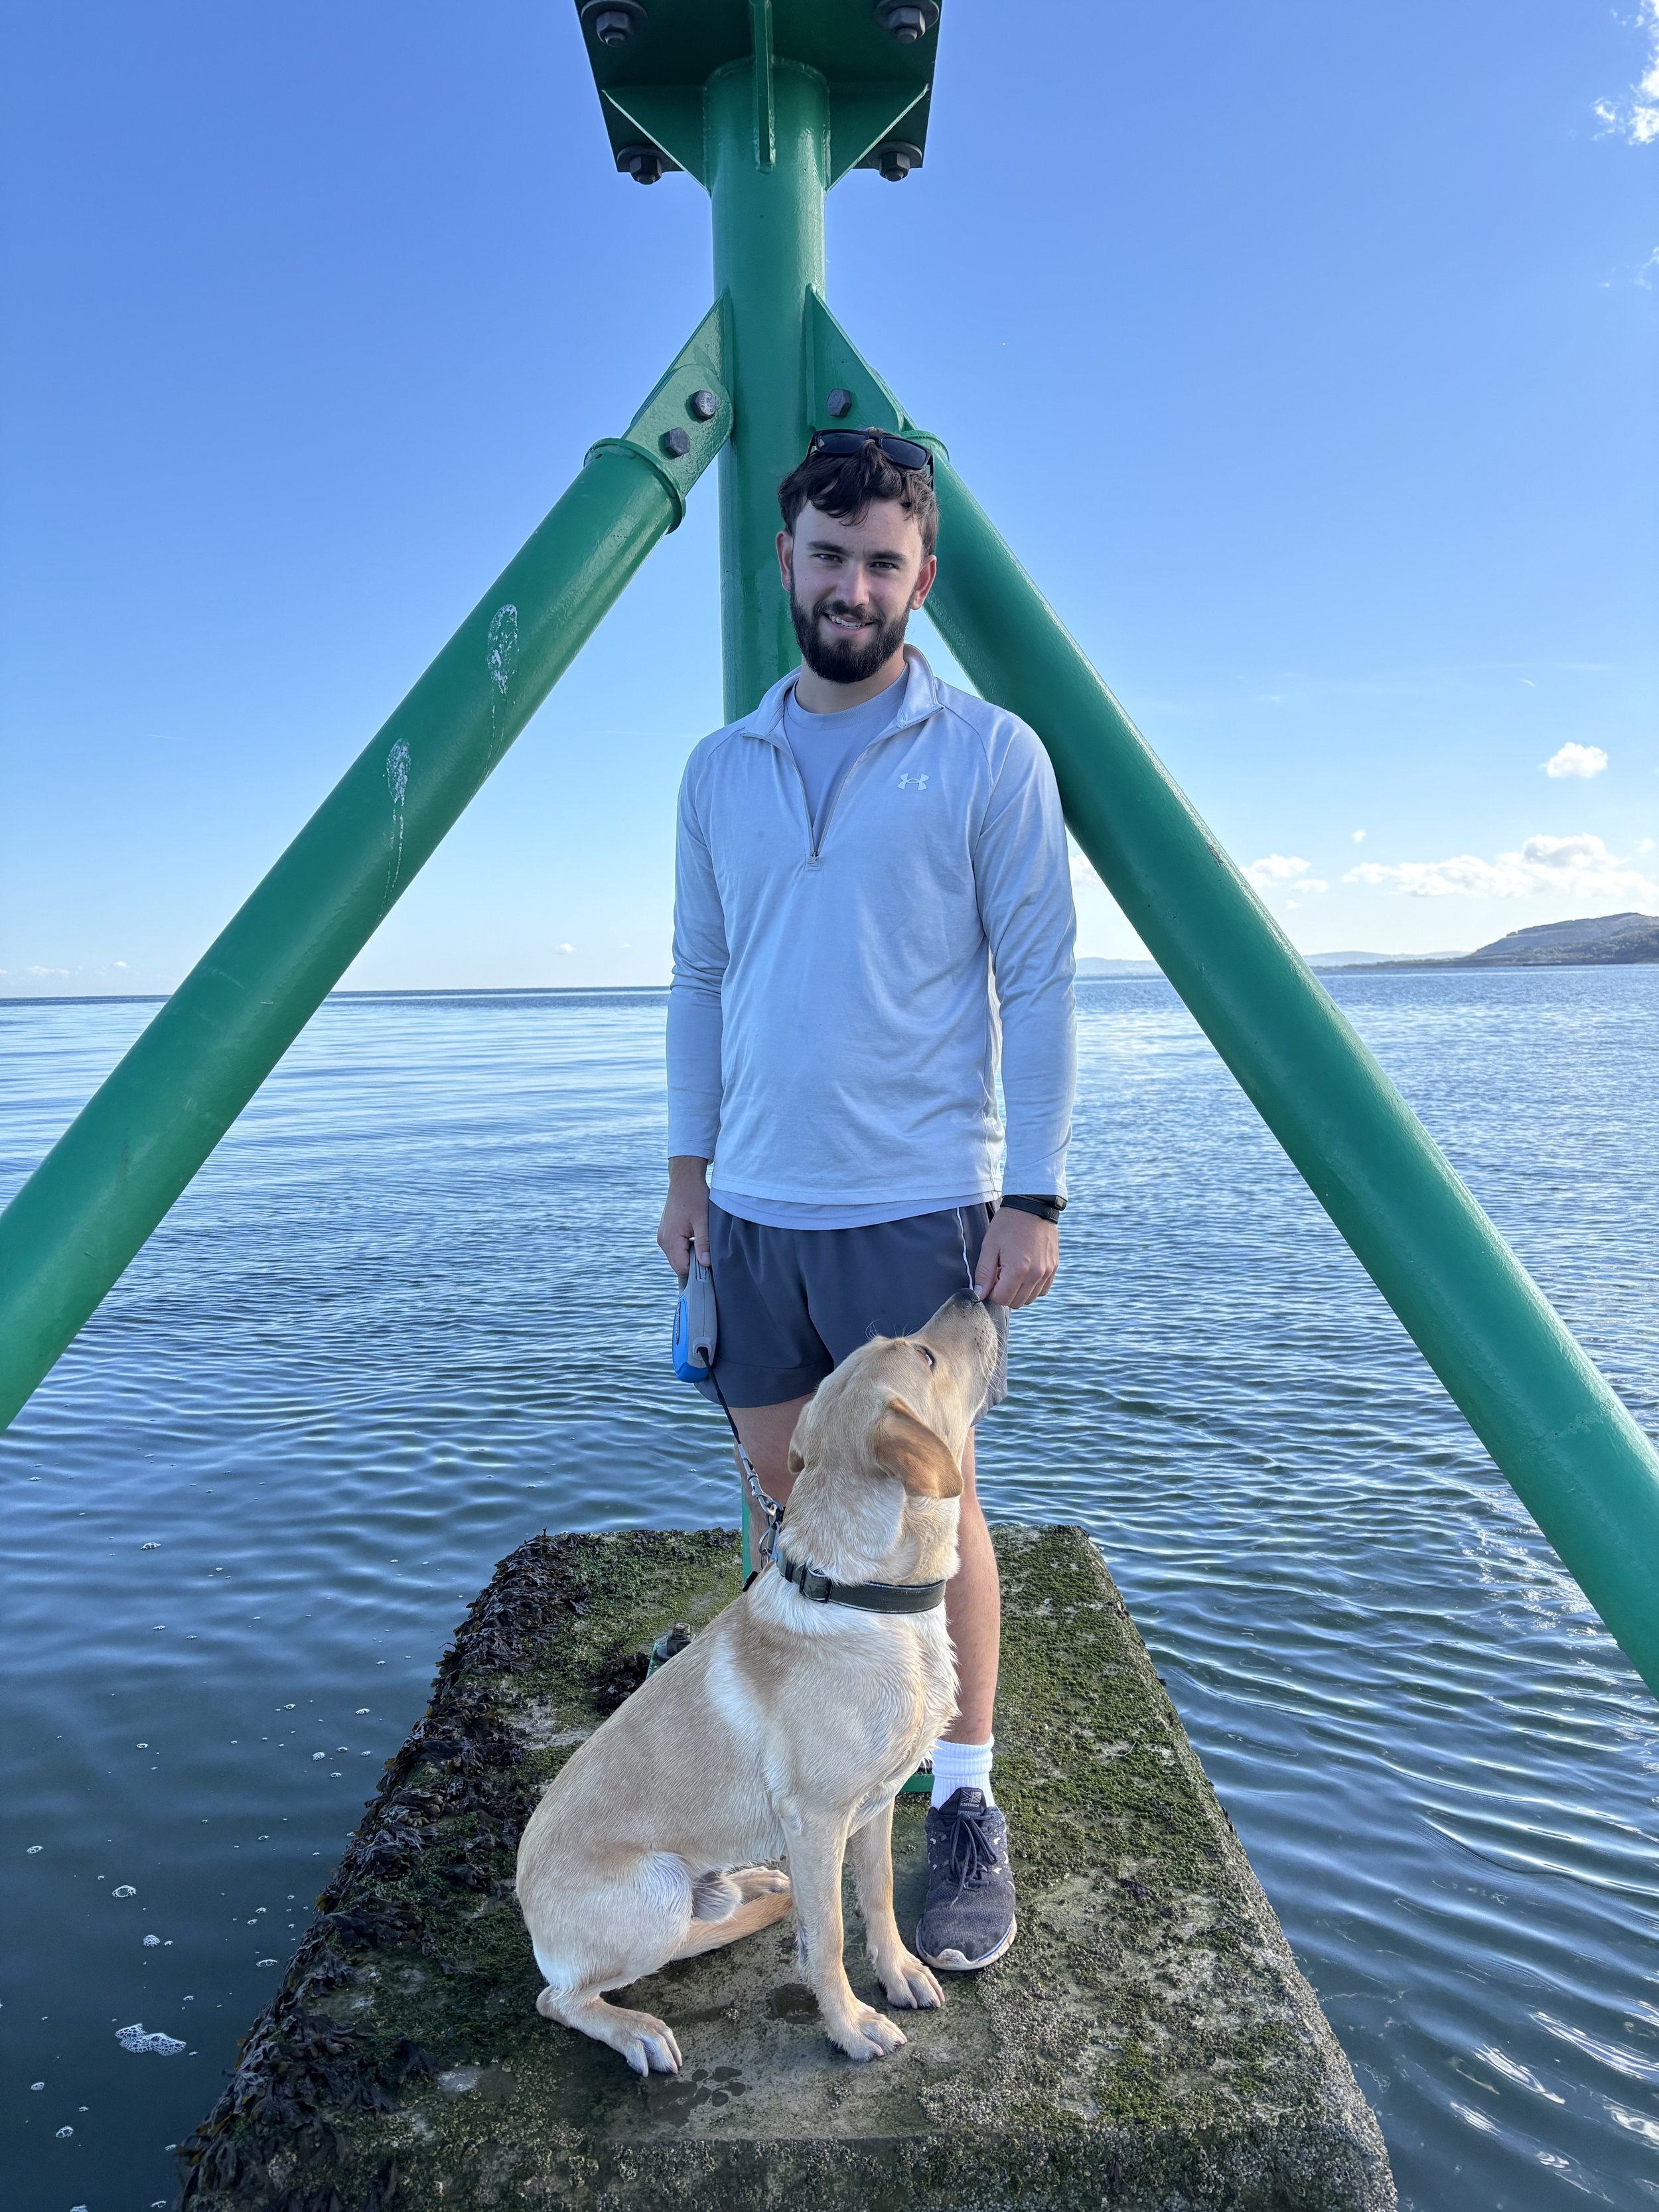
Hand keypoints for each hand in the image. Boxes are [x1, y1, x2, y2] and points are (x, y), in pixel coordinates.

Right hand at [657, 1156, 710, 1280]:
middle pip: (678, 1265)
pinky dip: (686, 1249)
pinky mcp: (665, 1233)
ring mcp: (662, 1237)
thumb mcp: (703, 1220)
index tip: (711, 1269)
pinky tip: (697, 1240)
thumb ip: (704, 1243)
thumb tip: (706, 1264)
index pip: (682, 1268)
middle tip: (710, 1258)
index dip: (697, 1272)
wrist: (684, 1180)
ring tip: (704, 1247)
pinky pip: (675, 1249)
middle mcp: (663, 1240)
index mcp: (670, 1239)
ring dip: (690, 1257)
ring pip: (677, 1258)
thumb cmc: (694, 1196)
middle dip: (694, 1265)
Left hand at [973, 1208, 1057, 1307]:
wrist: (1032, 1206)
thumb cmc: (1008, 1224)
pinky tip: (1025, 1273)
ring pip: (1030, 1299)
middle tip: (1000, 1275)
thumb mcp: (990, 1246)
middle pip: (1016, 1302)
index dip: (991, 1292)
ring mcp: (1047, 1272)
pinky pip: (1043, 1290)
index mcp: (1018, 1269)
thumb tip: (980, 1294)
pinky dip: (1032, 1288)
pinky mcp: (1053, 1268)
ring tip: (1013, 1272)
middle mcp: (1035, 1274)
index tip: (991, 1278)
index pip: (1001, 1299)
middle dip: (1004, 1294)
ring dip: (1018, 1292)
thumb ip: (984, 1273)